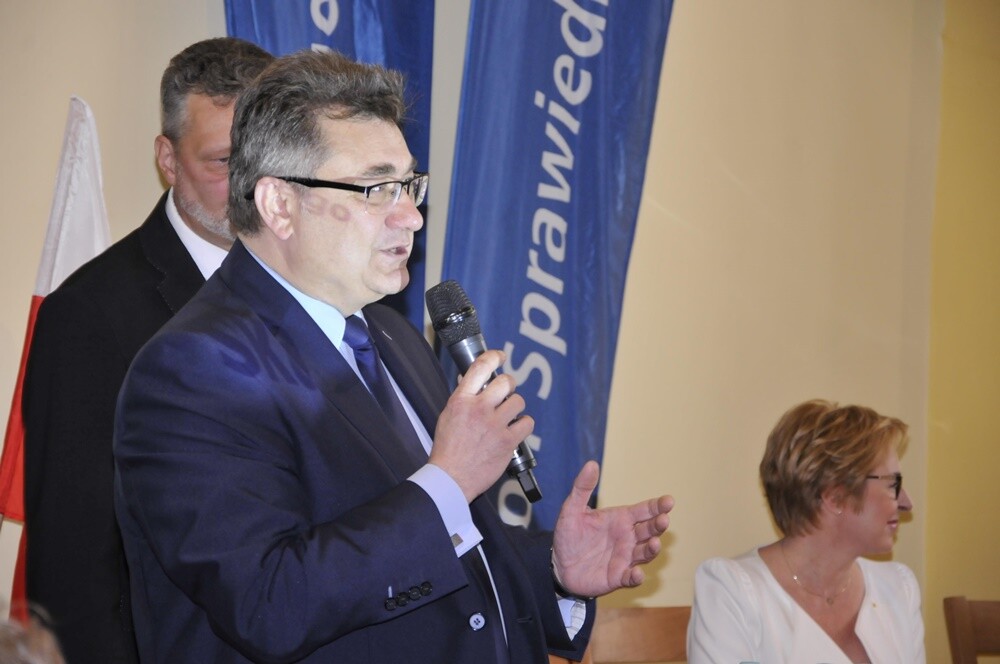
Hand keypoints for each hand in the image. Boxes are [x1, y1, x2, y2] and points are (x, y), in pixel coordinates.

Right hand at [429, 350, 533, 501]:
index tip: (500, 356)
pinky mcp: (508, 442)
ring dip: (515, 406)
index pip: (481, 367)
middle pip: (506, 382)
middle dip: (508, 385)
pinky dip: (523, 425)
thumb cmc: (448, 448)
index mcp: (461, 400)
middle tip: (504, 394)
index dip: (494, 356)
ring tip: (508, 416)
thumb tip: (469, 379)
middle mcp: (479, 409)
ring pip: (518, 401)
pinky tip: (515, 430)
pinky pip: (527, 423)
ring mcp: (495, 426)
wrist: (451, 478)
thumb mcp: (448, 416)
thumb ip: (462, 397)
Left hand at [552, 461, 673, 597]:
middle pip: (650, 530)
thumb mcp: (572, 509)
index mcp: (620, 519)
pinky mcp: (617, 577)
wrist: (558, 565)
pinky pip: (630, 577)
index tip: (669, 501)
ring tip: (653, 543)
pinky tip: (637, 573)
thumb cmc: (569, 535)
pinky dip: (635, 576)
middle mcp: (627, 537)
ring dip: (652, 549)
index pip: (644, 510)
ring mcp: (624, 558)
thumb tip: (591, 464)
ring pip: (645, 553)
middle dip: (659, 525)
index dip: (657, 506)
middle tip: (663, 519)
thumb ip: (582, 488)